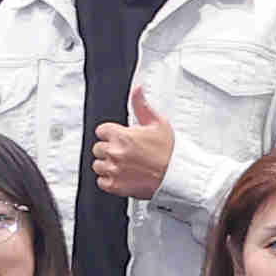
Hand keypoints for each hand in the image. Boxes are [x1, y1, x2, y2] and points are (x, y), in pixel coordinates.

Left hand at [87, 87, 175, 201]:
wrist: (176, 175)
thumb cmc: (169, 152)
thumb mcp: (158, 123)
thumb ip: (142, 105)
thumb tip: (137, 90)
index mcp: (122, 136)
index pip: (101, 130)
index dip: (111, 133)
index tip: (119, 137)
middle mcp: (114, 153)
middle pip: (98, 148)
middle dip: (109, 148)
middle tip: (124, 151)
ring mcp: (114, 170)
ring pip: (98, 165)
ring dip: (107, 164)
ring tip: (123, 164)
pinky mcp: (115, 186)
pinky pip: (101, 182)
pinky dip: (109, 179)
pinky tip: (121, 175)